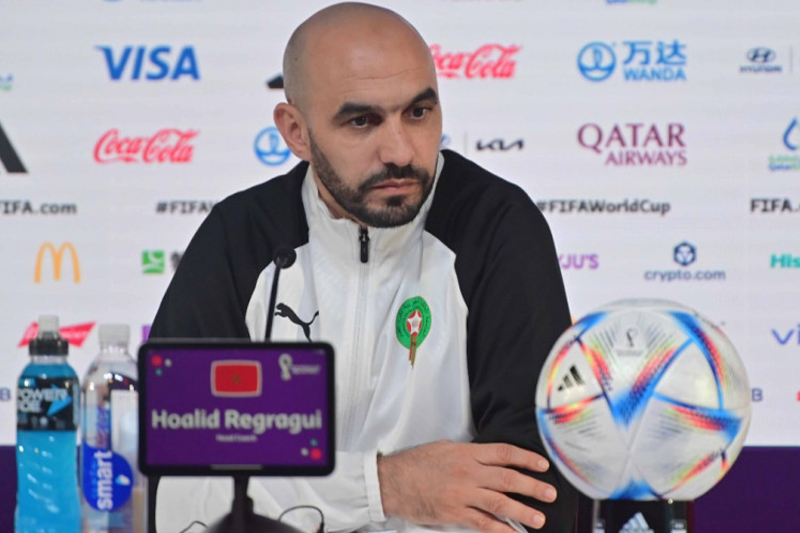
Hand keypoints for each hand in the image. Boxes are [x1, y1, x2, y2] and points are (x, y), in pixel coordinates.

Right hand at [377, 440, 556, 532]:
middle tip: (550, 493)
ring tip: (539, 518)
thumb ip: (468, 454)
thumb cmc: (415, 463)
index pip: (504, 453)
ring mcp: (462, 494)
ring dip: (523, 511)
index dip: (526, 459)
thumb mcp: (445, 448)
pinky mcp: (454, 513)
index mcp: (467, 453)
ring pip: (499, 503)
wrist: (392, 481)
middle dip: (532, 487)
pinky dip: (500, 529)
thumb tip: (488, 459)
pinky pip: (483, 523)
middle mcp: (468, 472)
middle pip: (508, 479)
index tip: (543, 465)